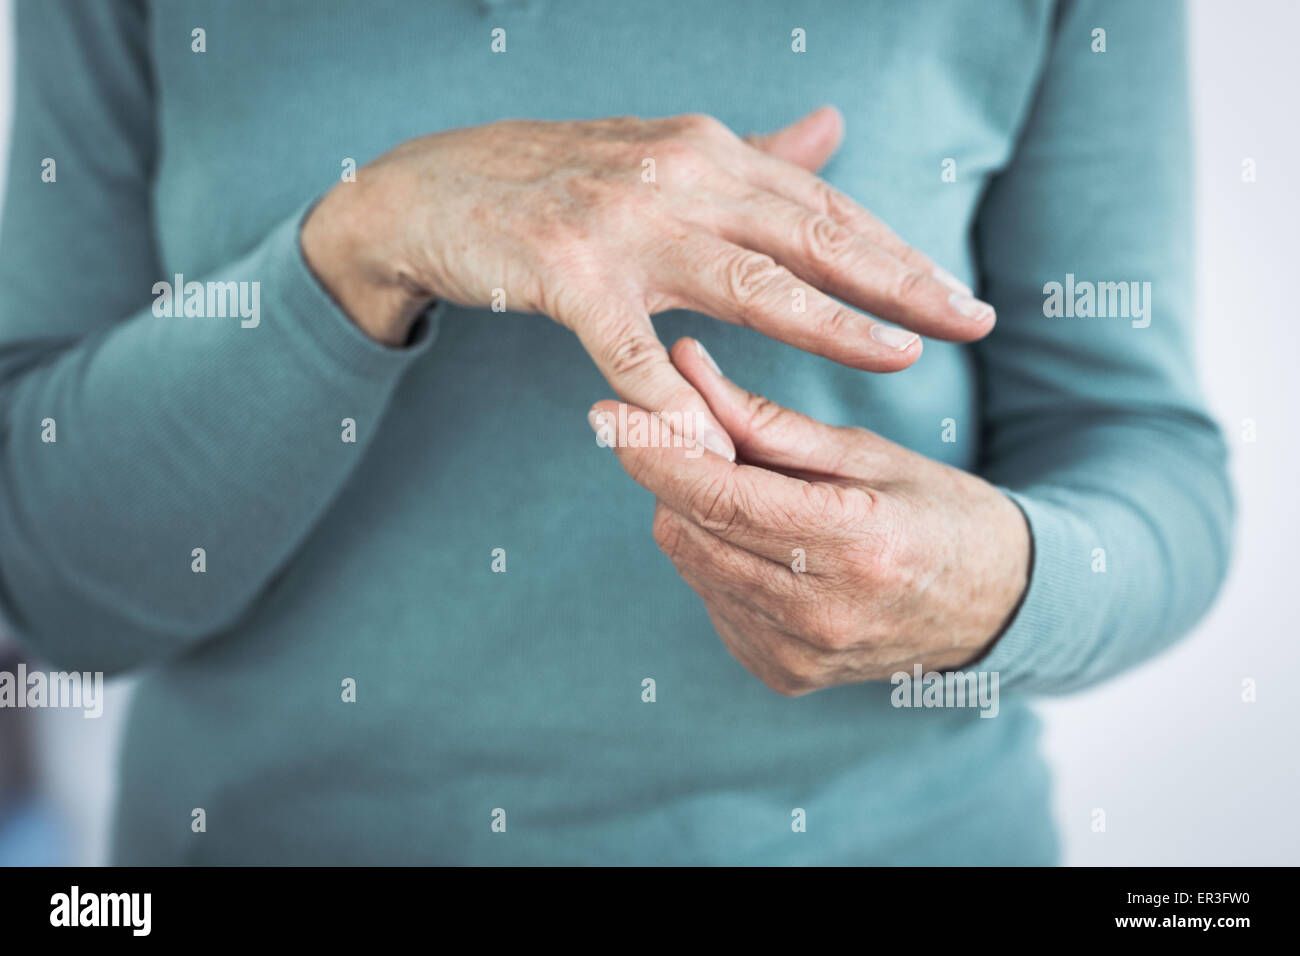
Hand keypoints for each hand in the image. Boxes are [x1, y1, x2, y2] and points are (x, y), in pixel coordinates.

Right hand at [302, 107, 994, 458]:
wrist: (427, 192)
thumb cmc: (553, 183)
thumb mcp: (663, 157)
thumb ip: (752, 159)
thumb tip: (832, 129)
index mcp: (707, 153)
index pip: (822, 209)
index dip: (896, 254)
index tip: (960, 297)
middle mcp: (677, 174)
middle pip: (808, 235)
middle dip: (896, 281)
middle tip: (972, 321)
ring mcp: (621, 221)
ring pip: (741, 279)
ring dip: (823, 322)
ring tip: (894, 358)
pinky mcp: (564, 270)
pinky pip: (626, 345)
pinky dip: (668, 394)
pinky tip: (712, 442)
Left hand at [588, 338, 1030, 695]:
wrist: (994, 608)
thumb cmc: (937, 511)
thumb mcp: (866, 451)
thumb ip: (765, 419)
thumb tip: (682, 364)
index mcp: (857, 544)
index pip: (719, 496)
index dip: (652, 449)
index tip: (606, 408)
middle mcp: (822, 613)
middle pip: (690, 529)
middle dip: (673, 472)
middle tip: (692, 431)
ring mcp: (799, 655)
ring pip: (690, 561)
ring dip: (695, 513)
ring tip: (748, 487)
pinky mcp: (782, 674)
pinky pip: (711, 597)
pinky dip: (717, 556)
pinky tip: (764, 542)